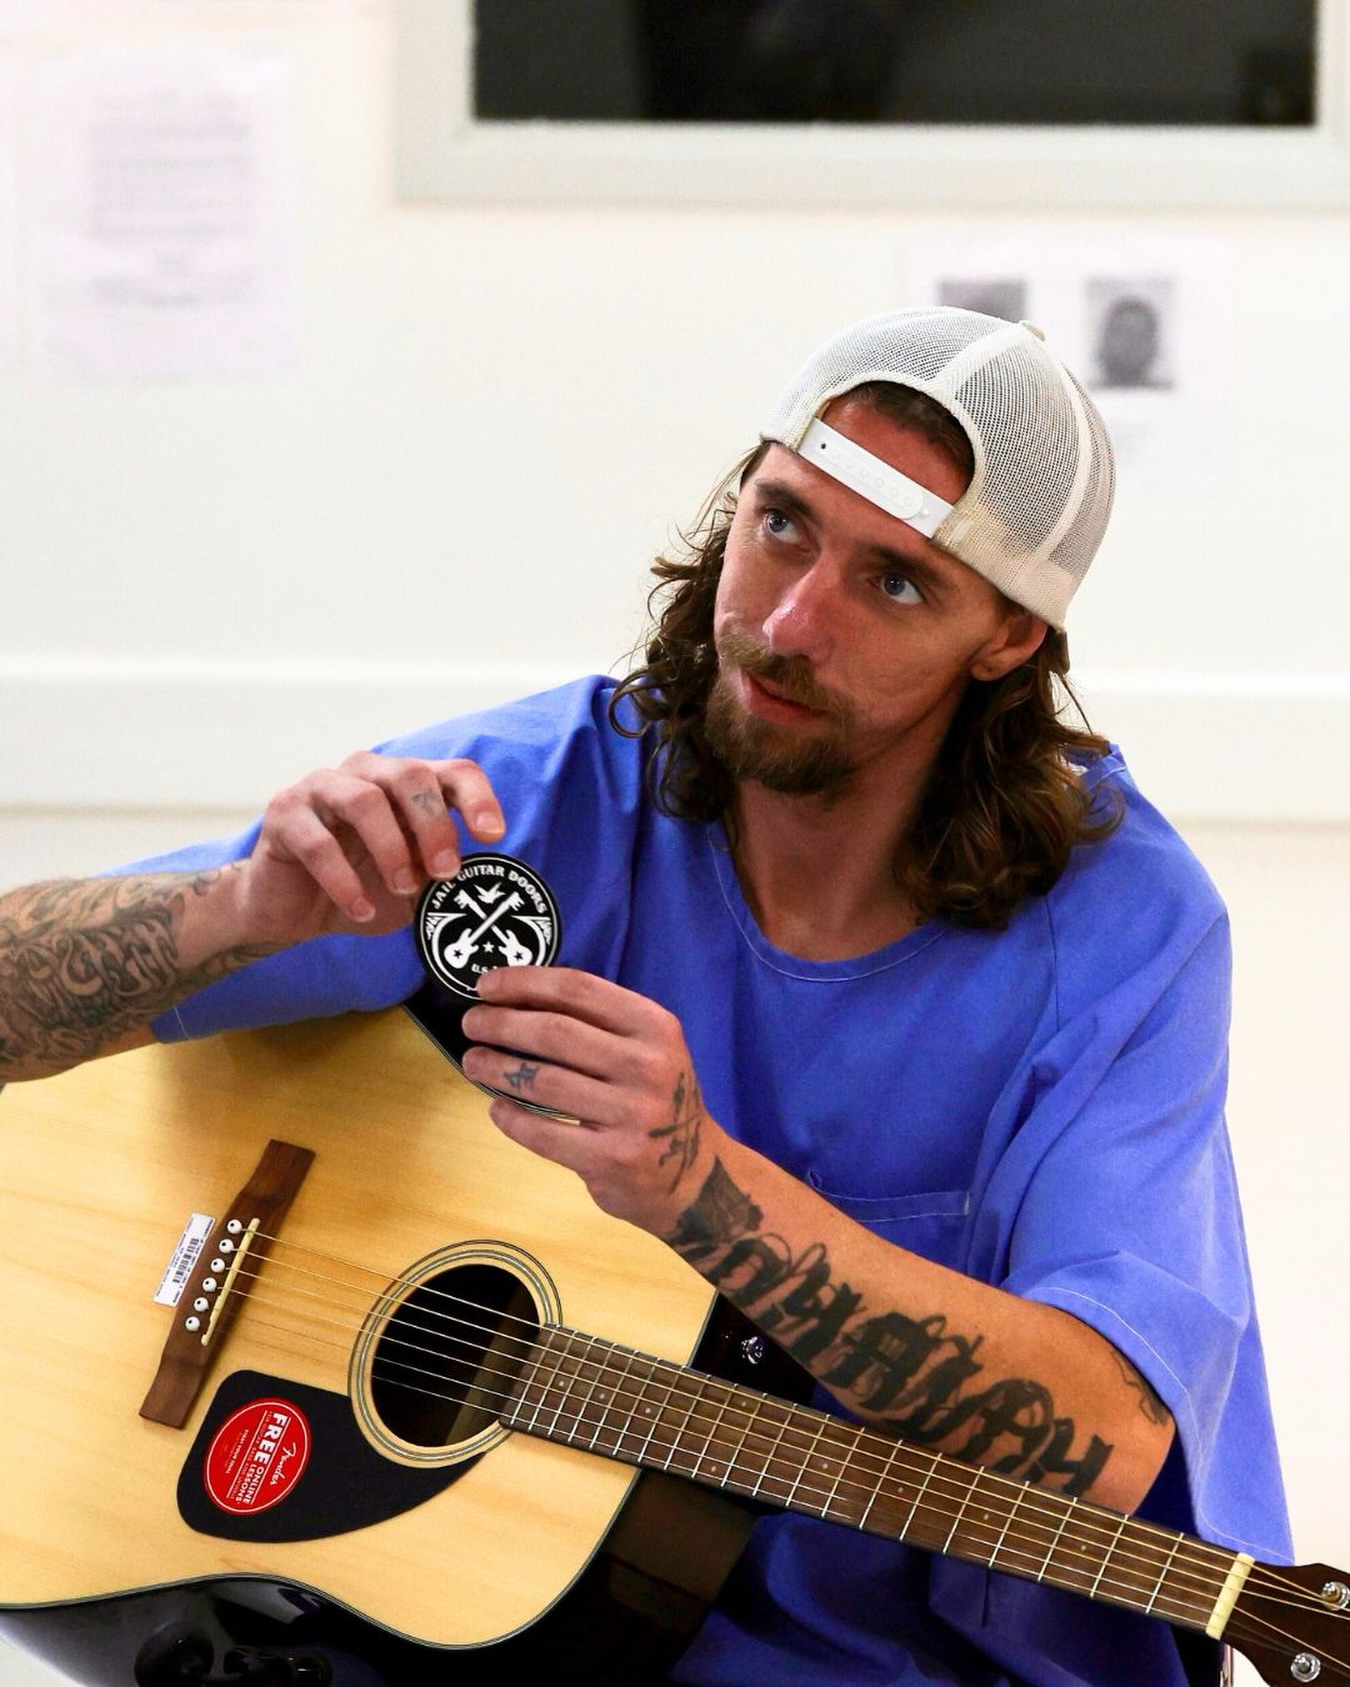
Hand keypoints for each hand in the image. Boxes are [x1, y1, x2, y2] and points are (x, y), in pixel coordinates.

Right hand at [238, 752, 505, 943]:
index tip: (492, 836)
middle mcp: (365, 774)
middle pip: (409, 775)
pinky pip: (319, 843)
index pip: (452, 772)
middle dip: (433, 825)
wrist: (290, 910)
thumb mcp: (414, 886)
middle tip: (444, 871)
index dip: (478, 798)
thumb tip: (479, 877)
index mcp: (404, 784)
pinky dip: (345, 881)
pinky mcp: (283, 815)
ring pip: (364, 800)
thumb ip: (440, 874)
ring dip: (391, 848)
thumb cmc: (362, 888)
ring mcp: (320, 788)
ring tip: (403, 889)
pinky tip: (361, 910)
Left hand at [459, 967, 715, 1233]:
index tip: (486, 985)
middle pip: (554, 1032)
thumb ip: (597, 1022)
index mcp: (654, 1025)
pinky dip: (510, 1117)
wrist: (693, 1175)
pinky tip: (496, 1107)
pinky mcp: (611, 1158)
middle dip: (500, 1023)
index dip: (524, 982)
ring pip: (543, 1081)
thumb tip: (518, 995)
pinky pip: (543, 1133)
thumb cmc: (656, 1099)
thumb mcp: (646, 1048)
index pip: (578, 988)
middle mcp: (646, 1065)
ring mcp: (630, 1114)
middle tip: (471, 1023)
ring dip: (496, 1067)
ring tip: (473, 1061)